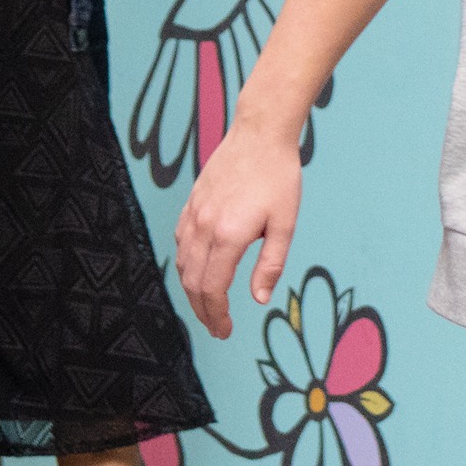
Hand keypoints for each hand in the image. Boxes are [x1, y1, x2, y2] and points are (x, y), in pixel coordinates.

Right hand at [170, 120, 303, 334]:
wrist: (259, 133)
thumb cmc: (279, 178)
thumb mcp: (285, 224)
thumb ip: (271, 264)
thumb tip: (259, 300)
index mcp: (228, 236)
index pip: (213, 289)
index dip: (217, 316)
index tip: (225, 331)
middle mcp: (204, 227)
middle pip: (193, 283)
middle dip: (203, 311)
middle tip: (217, 329)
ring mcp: (194, 214)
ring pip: (183, 264)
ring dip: (192, 291)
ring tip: (208, 307)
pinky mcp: (191, 203)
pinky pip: (180, 242)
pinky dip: (186, 264)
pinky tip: (199, 271)